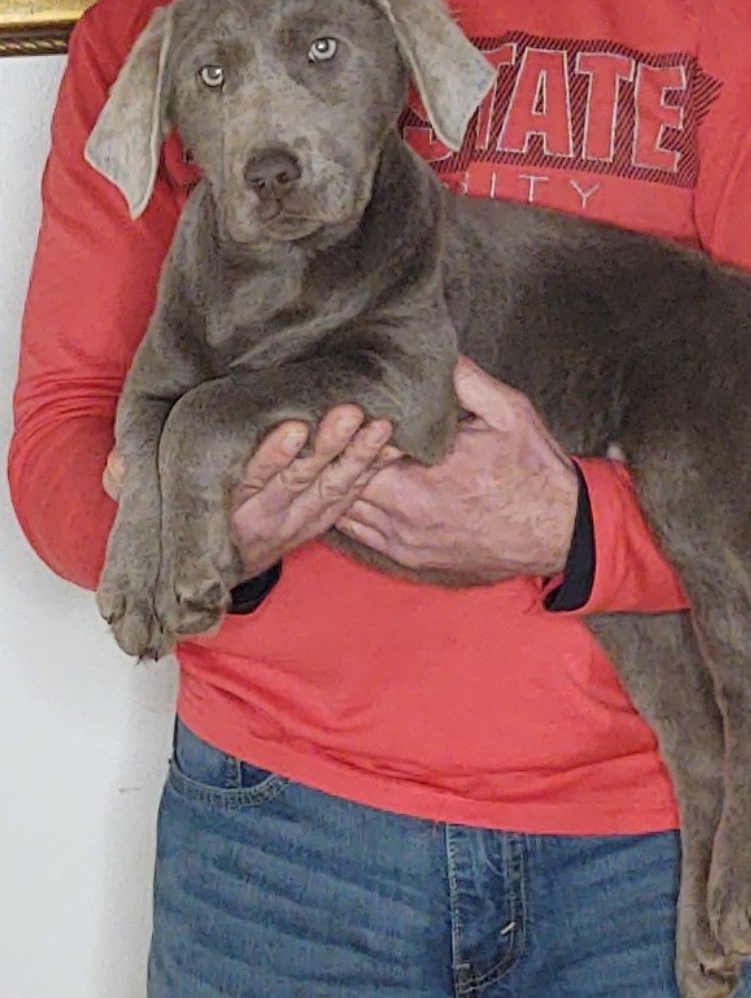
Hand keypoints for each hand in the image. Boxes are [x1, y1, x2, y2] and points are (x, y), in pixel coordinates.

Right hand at [102, 407, 397, 579]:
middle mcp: (268, 514)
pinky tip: (391, 441)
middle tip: (348, 413)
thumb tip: (112, 466)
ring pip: (333, 485)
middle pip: (302, 478)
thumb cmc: (187, 525)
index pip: (254, 478)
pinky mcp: (319, 520)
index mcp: (231, 506)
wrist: (207, 585)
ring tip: (377, 422)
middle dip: (327, 445)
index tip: (293, 428)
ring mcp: (298, 519)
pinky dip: (371, 468)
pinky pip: (350, 495)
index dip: (273, 455)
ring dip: (358, 454)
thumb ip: (137, 482)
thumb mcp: (158, 511)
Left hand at [335, 356, 577, 582]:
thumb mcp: (508, 412)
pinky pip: (359, 536)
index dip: (342, 427)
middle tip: (327, 427)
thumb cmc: (534, 470)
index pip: (353, 452)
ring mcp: (404, 544)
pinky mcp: (409, 559)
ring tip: (334, 456)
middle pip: (340, 486)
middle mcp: (404, 519)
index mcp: (420, 481)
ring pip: (342, 514)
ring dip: (337, 485)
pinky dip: (349, 512)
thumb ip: (464, 379)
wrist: (559, 531)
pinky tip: (351, 487)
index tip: (341, 404)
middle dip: (334, 456)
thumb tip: (433, 351)